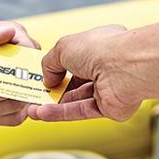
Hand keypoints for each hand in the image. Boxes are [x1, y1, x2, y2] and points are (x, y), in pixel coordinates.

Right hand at [25, 25, 145, 122]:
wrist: (126, 68)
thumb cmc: (102, 49)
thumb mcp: (63, 47)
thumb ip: (50, 63)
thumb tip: (47, 79)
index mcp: (101, 44)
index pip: (77, 57)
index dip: (59, 66)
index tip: (44, 75)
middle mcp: (108, 65)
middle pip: (76, 81)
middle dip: (54, 89)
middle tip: (36, 95)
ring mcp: (110, 88)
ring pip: (76, 98)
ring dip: (53, 104)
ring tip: (32, 107)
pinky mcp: (110, 107)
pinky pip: (81, 111)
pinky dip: (60, 113)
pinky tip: (41, 113)